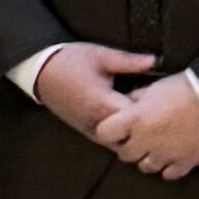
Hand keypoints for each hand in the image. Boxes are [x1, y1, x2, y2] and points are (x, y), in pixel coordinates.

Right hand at [30, 41, 153, 140]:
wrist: (39, 71)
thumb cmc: (69, 60)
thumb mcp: (101, 55)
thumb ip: (129, 61)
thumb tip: (155, 61)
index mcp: (104, 104)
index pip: (139, 117)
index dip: (153, 109)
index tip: (160, 97)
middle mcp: (98, 123)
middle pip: (132, 136)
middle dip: (145, 125)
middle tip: (154, 109)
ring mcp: (90, 130)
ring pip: (121, 143)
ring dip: (132, 133)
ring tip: (140, 116)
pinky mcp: (85, 132)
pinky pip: (109, 141)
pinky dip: (121, 135)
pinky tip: (125, 121)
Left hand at [99, 69, 198, 180]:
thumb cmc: (185, 87)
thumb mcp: (154, 87)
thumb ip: (135, 99)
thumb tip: (125, 105)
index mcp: (135, 120)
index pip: (105, 133)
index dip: (108, 130)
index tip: (115, 127)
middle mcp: (147, 141)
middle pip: (125, 154)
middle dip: (128, 145)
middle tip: (137, 137)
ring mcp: (166, 154)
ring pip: (145, 167)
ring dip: (148, 158)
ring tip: (156, 146)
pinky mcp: (186, 162)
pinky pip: (169, 174)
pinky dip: (168, 167)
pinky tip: (172, 155)